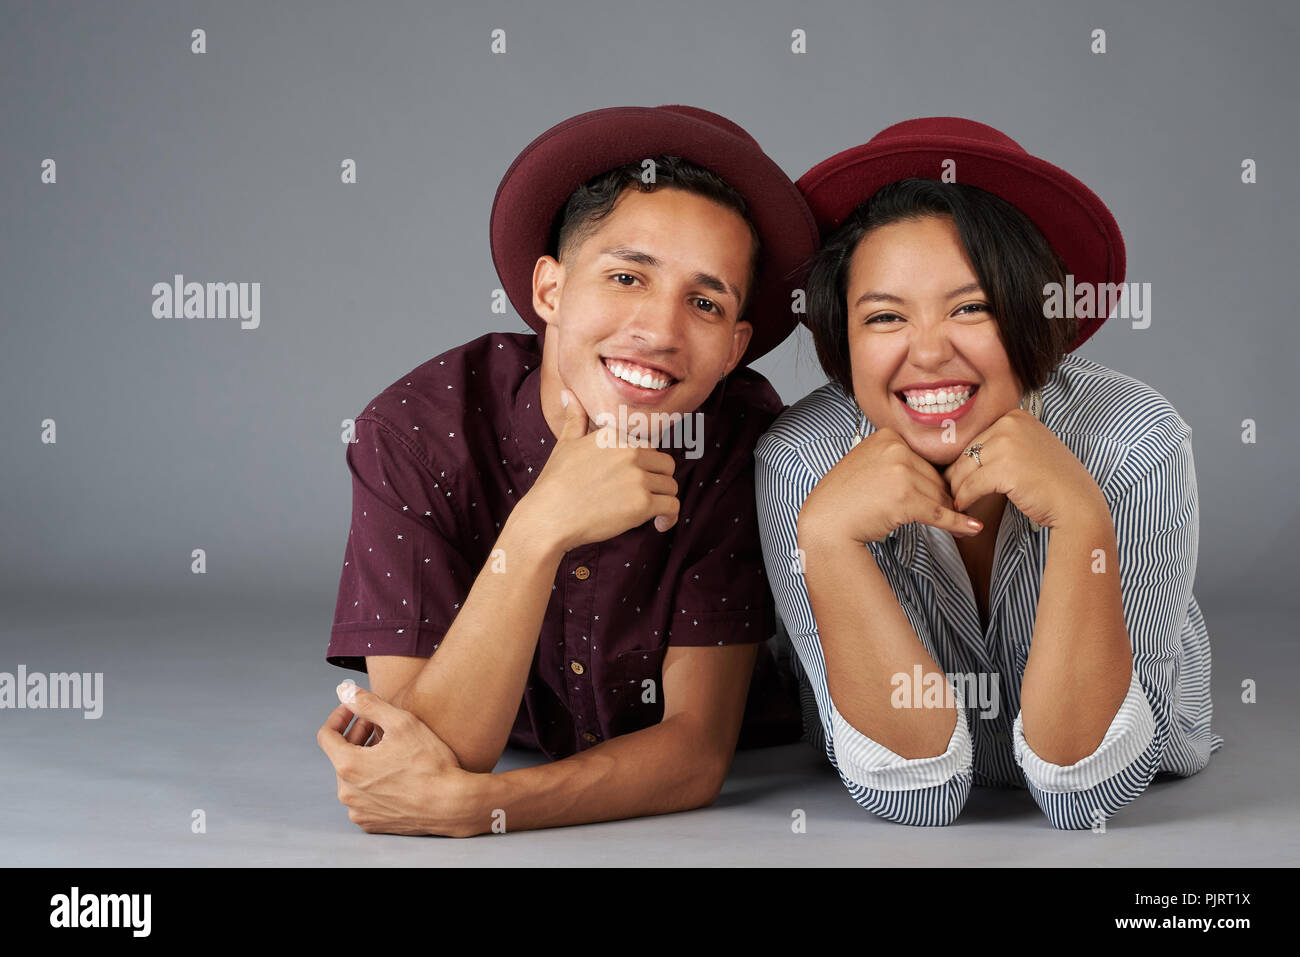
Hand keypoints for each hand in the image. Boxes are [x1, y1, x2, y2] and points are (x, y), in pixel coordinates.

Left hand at [317, 682, 486, 836]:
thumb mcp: (401, 722)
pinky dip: (373, 782)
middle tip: (381, 724)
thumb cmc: (429, 762)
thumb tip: (343, 690)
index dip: (339, 716)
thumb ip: (367, 704)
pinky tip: (395, 773)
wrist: (452, 804)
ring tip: (391, 748)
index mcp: (348, 766)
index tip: (354, 708)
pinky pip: (364, 797)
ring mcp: (358, 811)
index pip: (326, 735)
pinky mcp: (371, 823)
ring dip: (365, 759)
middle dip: (357, 735)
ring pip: (353, 777)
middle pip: (341, 755)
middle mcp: (347, 793)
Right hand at [518, 384, 679, 551]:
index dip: (644, 466)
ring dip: (663, 499)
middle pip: (665, 464)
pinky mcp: (643, 503)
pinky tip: (659, 524)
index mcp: (615, 436)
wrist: (548, 517)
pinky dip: (670, 517)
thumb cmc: (554, 484)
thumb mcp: (565, 444)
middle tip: (644, 496)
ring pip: (671, 485)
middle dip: (658, 480)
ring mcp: (638, 477)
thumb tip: (568, 393)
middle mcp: (630, 452)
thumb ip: (574, 418)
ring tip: (652, 512)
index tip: (634, 481)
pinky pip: (672, 506)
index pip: (648, 447)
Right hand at [799, 425, 981, 545]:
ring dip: (949, 512)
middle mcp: (896, 449)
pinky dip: (958, 522)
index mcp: (888, 436)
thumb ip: (896, 459)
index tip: (932, 496)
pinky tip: (973, 527)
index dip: (927, 482)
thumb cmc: (845, 498)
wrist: (826, 523)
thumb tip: (934, 471)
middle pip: (934, 476)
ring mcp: (901, 472)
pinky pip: (940, 512)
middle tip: (943, 515)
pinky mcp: (906, 499)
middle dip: (939, 497)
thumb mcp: (867, 463)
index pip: (923, 460)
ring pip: (939, 495)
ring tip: (959, 525)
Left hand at [942, 408, 1108, 530]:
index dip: (966, 461)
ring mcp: (1008, 444)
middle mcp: (1011, 424)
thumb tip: (965, 454)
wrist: (1076, 504)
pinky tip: (963, 507)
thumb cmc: (1052, 481)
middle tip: (950, 491)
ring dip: (957, 488)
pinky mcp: (1004, 468)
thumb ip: (1002, 443)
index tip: (958, 477)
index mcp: (1016, 415)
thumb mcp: (1028, 448)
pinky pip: (970, 486)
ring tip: (955, 501)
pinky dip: (963, 499)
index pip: (977, 438)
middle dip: (956, 474)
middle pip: (968, 452)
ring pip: (964, 469)